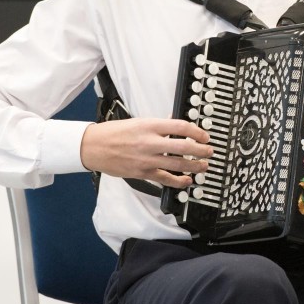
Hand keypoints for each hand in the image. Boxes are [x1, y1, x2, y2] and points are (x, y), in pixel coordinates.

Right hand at [80, 117, 212, 188]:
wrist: (93, 146)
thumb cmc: (114, 133)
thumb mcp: (138, 122)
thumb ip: (158, 126)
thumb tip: (176, 128)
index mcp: (150, 125)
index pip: (181, 127)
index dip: (197, 132)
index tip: (205, 136)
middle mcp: (150, 142)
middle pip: (184, 146)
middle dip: (201, 150)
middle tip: (209, 151)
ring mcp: (147, 159)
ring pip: (178, 164)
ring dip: (195, 166)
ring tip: (204, 166)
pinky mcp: (142, 172)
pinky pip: (165, 178)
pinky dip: (179, 181)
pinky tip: (187, 180)